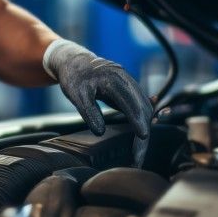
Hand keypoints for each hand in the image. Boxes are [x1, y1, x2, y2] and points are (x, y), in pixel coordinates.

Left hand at [43, 39, 151, 166]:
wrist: (73, 60)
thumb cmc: (73, 76)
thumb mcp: (76, 94)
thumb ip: (89, 112)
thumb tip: (100, 132)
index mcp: (113, 79)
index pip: (131, 104)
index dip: (139, 122)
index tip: (143, 138)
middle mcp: (125, 79)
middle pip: (142, 108)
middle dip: (143, 132)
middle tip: (138, 156)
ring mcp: (129, 82)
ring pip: (144, 107)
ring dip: (144, 127)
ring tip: (138, 150)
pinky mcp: (128, 87)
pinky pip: (139, 104)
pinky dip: (141, 119)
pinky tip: (141, 134)